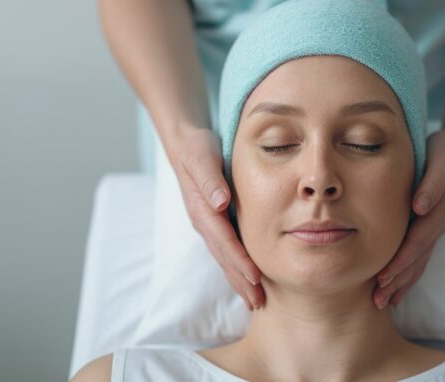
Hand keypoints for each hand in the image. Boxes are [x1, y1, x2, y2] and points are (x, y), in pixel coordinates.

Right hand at [169, 127, 264, 310]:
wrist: (185, 142)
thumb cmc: (197, 147)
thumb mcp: (201, 156)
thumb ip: (209, 179)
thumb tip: (220, 201)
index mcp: (202, 210)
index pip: (224, 241)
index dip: (239, 261)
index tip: (255, 278)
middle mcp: (204, 222)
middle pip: (224, 258)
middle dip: (240, 281)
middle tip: (259, 303)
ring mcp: (208, 225)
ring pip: (225, 258)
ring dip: (238, 280)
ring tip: (255, 300)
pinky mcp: (215, 222)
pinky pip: (226, 250)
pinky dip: (237, 267)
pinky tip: (248, 279)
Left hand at [373, 127, 444, 308]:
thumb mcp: (444, 161)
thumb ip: (433, 183)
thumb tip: (419, 207)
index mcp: (439, 211)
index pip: (418, 241)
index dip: (402, 260)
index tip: (384, 276)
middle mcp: (437, 225)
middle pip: (417, 259)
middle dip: (397, 280)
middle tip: (378, 301)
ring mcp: (434, 229)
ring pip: (418, 262)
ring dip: (401, 283)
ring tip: (383, 302)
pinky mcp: (428, 228)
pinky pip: (418, 256)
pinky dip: (406, 273)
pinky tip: (394, 287)